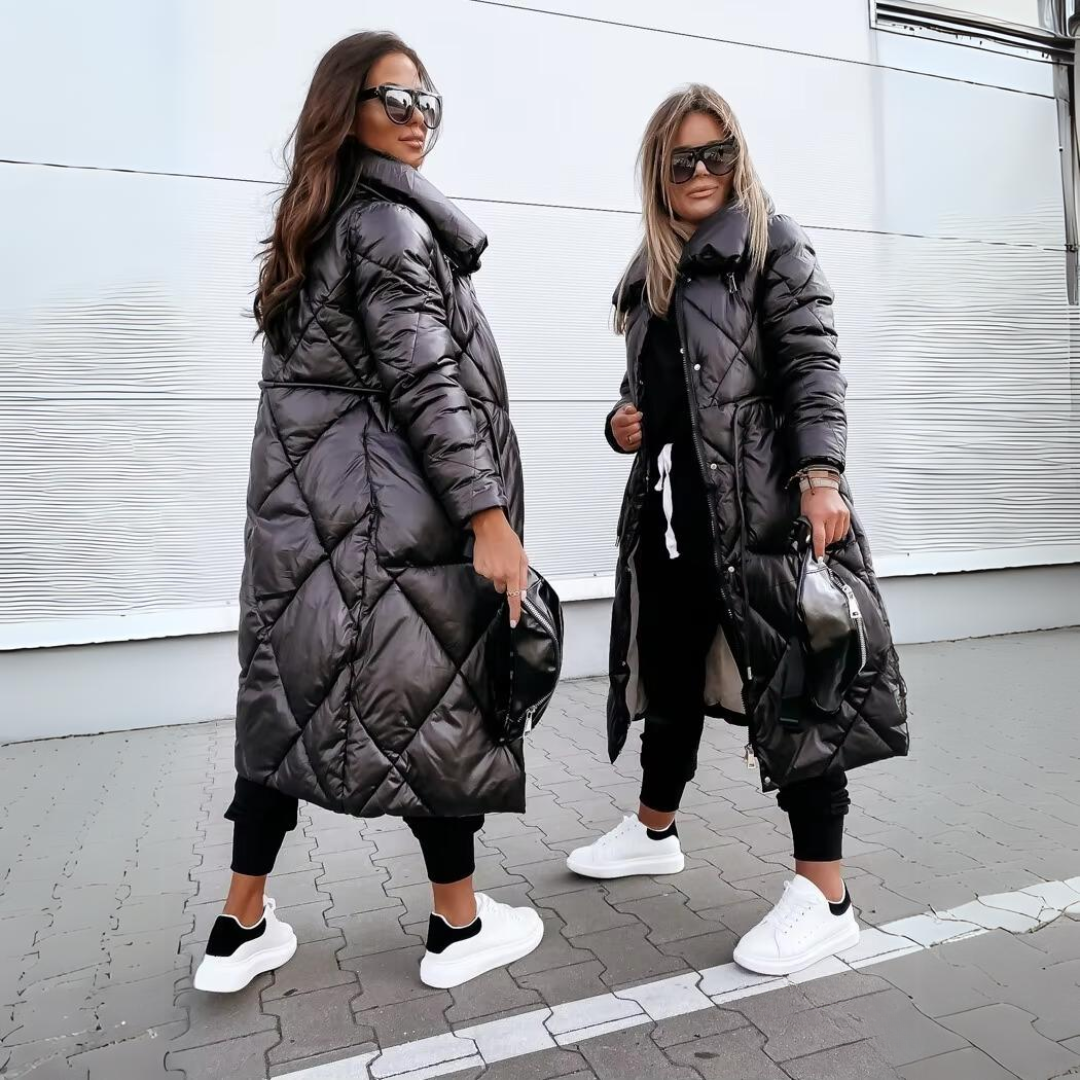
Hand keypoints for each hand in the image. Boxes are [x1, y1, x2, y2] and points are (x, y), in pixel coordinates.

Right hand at [471, 508, 528, 626]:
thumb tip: (522, 594)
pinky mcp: (478, 568)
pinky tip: (490, 556)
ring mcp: (487, 572)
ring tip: (498, 557)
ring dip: (496, 572)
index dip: (514, 612)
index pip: (514, 598)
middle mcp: (499, 575)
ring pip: (493, 580)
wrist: (490, 527)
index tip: (513, 622)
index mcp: (512, 573)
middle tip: (506, 564)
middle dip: (505, 580)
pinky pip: (485, 573)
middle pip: (502, 587)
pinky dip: (488, 567)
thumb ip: (523, 578)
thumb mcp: (522, 557)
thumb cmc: (507, 539)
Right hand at [610, 404, 643, 451]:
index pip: (627, 419)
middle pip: (633, 428)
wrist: (620, 428)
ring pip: (636, 436)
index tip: (639, 414)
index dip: (636, 416)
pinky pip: (637, 444)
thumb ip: (629, 408)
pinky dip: (640, 439)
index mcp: (615, 421)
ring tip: (638, 429)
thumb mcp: (625, 410)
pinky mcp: (626, 447)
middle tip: (638, 423)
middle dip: (638, 424)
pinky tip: (637, 434)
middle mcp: (616, 432)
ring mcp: (621, 441)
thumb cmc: (624, 417)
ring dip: (639, 432)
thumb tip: (630, 409)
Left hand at [801, 488, 850, 559]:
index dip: (819, 550)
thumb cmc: (811, 498)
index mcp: (818, 517)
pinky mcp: (846, 514)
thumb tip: (811, 541)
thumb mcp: (805, 514)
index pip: (819, 538)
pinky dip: (839, 532)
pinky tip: (834, 528)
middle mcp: (831, 517)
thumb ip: (809, 527)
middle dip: (825, 542)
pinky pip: (844, 530)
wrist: (822, 485)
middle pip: (829, 539)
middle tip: (821, 538)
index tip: (819, 558)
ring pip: (837, 536)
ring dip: (832, 537)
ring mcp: (840, 515)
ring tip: (827, 531)